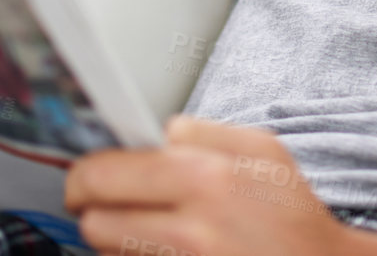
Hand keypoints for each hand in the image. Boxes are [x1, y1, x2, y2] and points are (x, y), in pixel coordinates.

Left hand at [65, 114, 350, 255]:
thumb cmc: (292, 212)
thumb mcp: (263, 149)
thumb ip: (204, 132)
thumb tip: (158, 132)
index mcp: (204, 177)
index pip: (103, 176)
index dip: (83, 178)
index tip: (84, 180)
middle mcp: (189, 229)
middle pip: (94, 225)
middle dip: (92, 213)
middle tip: (101, 207)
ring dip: (117, 243)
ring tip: (149, 230)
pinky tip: (167, 250)